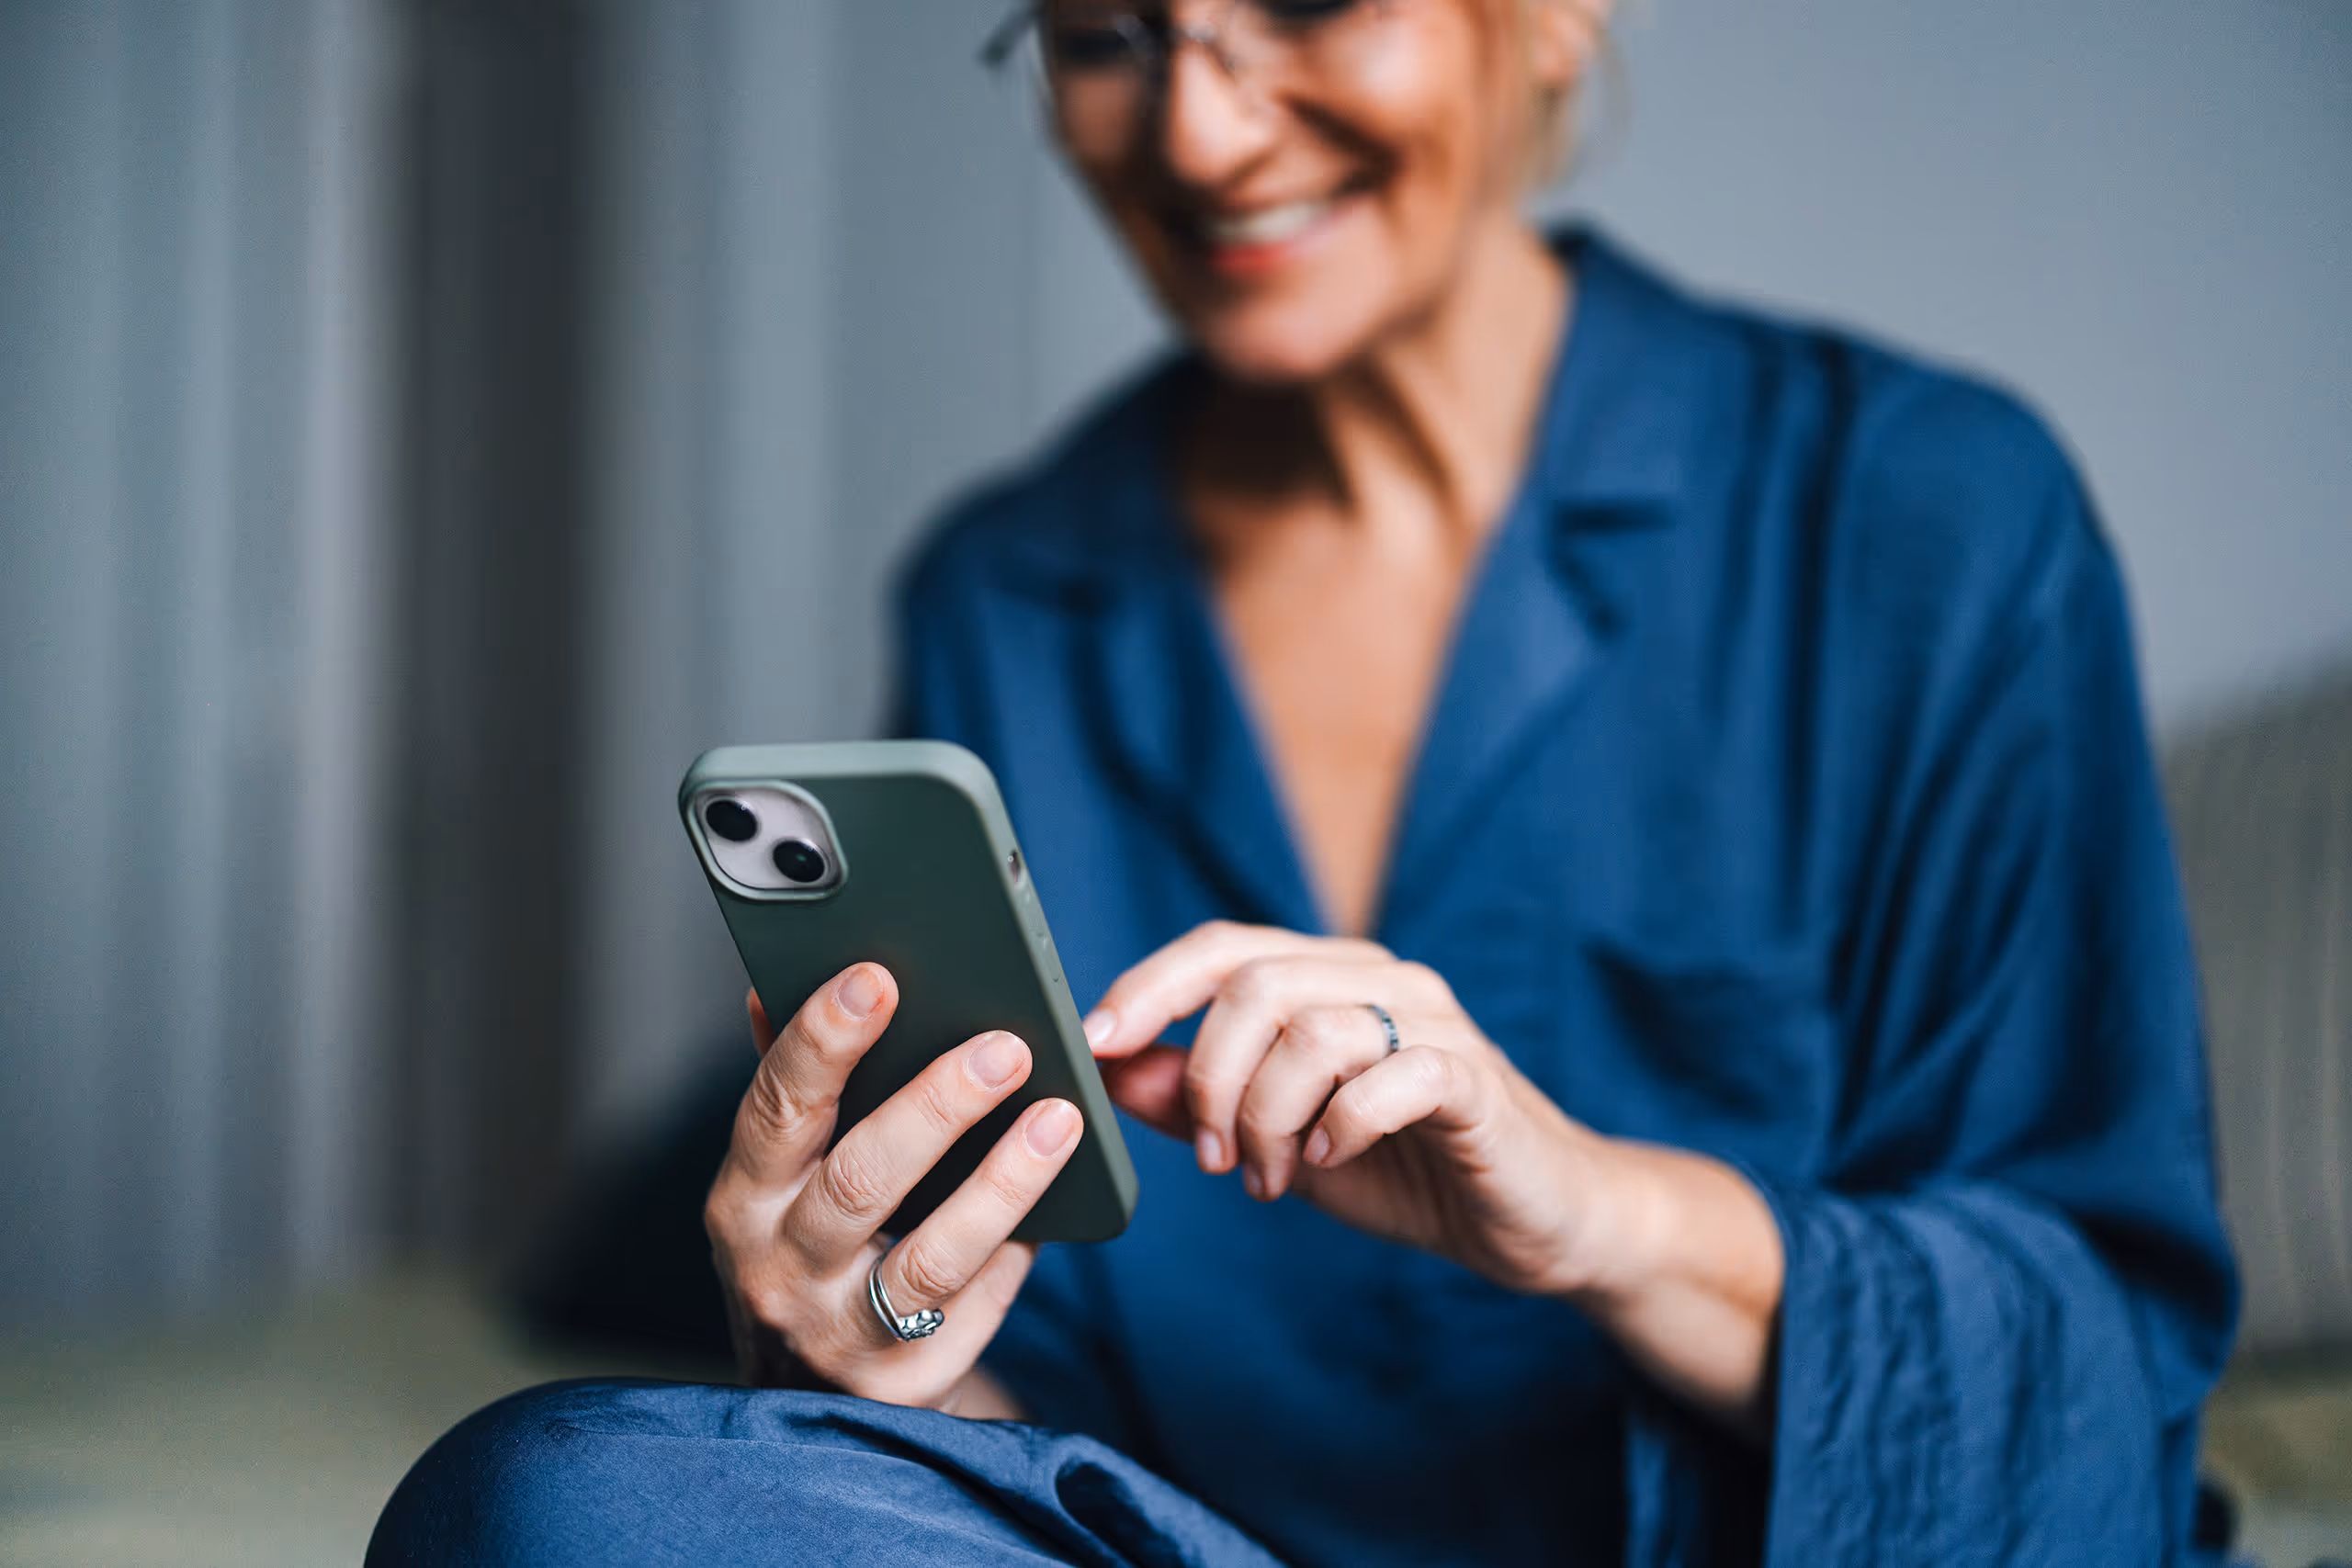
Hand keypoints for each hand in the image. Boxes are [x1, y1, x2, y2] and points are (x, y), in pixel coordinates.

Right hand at [703, 962, 1081, 1413]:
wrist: (818, 1398)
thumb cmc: (807, 1251)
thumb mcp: (778, 1182)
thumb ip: (789, 1089)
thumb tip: (770, 988)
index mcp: (744, 1200)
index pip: (775, 1109)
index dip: (821, 1040)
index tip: (877, 976)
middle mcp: (780, 1272)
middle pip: (861, 1179)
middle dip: (937, 1105)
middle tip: (1007, 1047)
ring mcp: (843, 1337)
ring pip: (933, 1255)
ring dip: (1004, 1181)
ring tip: (1061, 1118)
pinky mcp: (908, 1387)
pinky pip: (977, 1307)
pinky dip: (1018, 1249)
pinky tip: (1059, 1202)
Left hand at [1083, 922, 1620, 1297]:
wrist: (1533, 1221)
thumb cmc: (1408, 1170)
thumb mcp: (1280, 1139)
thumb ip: (1201, 1101)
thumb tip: (1109, 1070)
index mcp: (1329, 978)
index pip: (1224, 947)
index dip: (1150, 986)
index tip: (1094, 1044)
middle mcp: (1382, 979)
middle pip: (1256, 984)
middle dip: (1211, 1079)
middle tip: (1215, 1160)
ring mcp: (1436, 1023)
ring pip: (1313, 1029)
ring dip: (1268, 1116)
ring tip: (1270, 1179)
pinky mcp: (1475, 1079)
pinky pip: (1392, 1076)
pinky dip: (1341, 1124)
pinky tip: (1329, 1160)